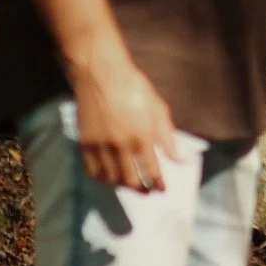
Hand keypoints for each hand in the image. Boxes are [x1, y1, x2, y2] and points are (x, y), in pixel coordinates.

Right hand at [71, 44, 182, 191]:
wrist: (100, 74)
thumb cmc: (134, 88)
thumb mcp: (158, 109)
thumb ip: (168, 138)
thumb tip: (180, 161)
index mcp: (142, 137)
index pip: (153, 171)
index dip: (159, 184)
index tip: (162, 190)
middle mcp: (121, 145)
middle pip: (131, 180)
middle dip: (142, 190)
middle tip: (148, 192)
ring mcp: (101, 146)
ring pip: (112, 179)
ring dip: (123, 186)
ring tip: (131, 185)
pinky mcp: (85, 143)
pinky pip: (93, 171)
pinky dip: (103, 179)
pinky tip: (110, 178)